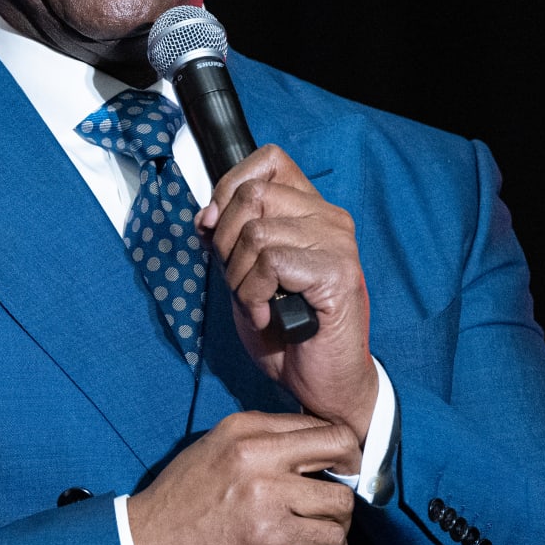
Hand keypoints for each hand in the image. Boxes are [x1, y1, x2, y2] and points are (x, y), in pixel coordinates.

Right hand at [127, 411, 359, 544]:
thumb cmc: (176, 508)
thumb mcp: (213, 454)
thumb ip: (258, 447)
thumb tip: (309, 455)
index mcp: (243, 427)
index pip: (316, 423)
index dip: (337, 450)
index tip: (337, 472)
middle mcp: (256, 451)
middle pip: (340, 446)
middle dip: (352, 475)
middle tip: (340, 500)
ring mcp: (263, 491)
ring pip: (340, 502)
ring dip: (339, 525)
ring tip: (323, 539)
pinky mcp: (268, 533)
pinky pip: (328, 540)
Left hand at [197, 145, 378, 442]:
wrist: (322, 383)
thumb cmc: (287, 333)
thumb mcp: (245, 275)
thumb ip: (230, 238)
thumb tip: (206, 215)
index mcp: (311, 210)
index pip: (268, 160)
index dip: (229, 188)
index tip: (216, 229)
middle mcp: (330, 219)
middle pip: (252, 195)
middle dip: (226, 243)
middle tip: (240, 282)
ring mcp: (337, 244)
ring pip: (256, 232)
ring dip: (240, 278)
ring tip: (258, 304)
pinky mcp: (336, 273)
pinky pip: (270, 263)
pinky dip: (254, 295)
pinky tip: (269, 316)